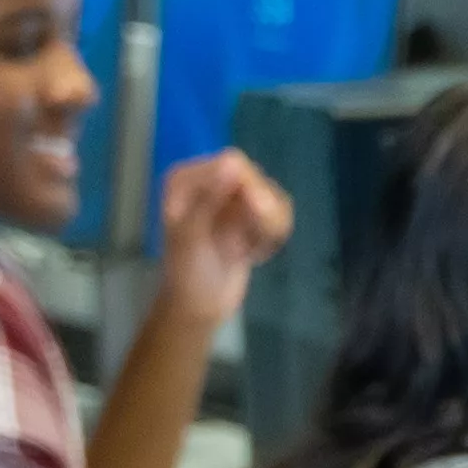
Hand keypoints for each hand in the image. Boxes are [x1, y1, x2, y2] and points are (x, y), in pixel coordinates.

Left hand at [150, 151, 292, 331]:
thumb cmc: (187, 272)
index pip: (234, 163)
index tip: (249, 220)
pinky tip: (253, 252)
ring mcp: (233, 198)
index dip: (250, 190)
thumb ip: (212, 197)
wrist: (199, 306)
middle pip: (259, 179)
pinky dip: (273, 236)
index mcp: (188, 178)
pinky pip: (280, 214)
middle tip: (245, 245)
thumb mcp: (192, 234)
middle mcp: (211, 181)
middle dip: (261, 214)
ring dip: (268, 228)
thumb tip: (234, 161)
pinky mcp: (251, 216)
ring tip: (248, 251)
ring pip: (274, 197)